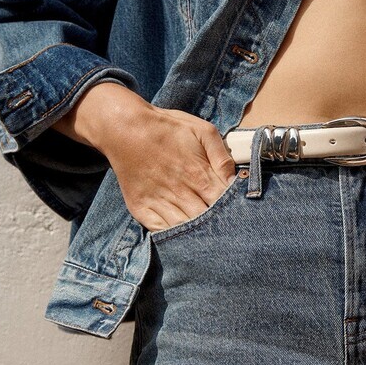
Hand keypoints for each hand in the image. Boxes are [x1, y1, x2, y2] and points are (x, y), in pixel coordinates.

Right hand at [100, 104, 236, 232]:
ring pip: (185, 229)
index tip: (240, 211)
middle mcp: (180, 191)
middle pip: (206, 219)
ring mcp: (159, 201)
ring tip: (209, 235)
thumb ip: (222, 156)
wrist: (125, 128)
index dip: (234, 209)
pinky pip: (160, 230)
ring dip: (198, 233)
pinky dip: (172, 236)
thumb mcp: (203, 131)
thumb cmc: (168, 128)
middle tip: (227, 228)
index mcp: (199, 173)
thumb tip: (236, 179)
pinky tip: (182, 236)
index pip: (223, 202)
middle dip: (219, 224)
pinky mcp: (140, 207)